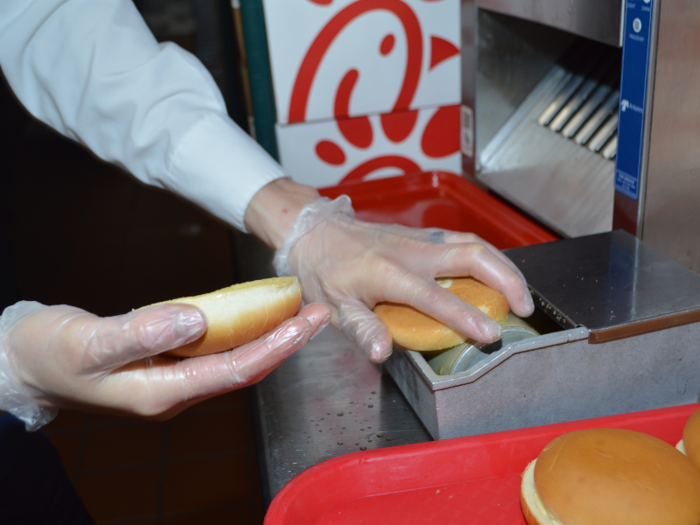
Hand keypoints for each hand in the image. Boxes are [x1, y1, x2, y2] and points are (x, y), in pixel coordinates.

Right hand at [0, 300, 330, 425]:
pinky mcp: (168, 363)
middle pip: (244, 368)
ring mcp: (173, 378)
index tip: (306, 324)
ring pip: (234, 358)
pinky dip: (240, 330)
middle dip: (285, 342)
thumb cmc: (49, 354)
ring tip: (300, 311)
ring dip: (269, 336)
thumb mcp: (87, 344)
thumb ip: (141, 333)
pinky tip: (255, 313)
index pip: (233, 371)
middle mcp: (176, 391)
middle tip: (320, 314)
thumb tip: (194, 319)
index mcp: (162, 394)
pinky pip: (215, 348)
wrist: (25, 364)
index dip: (274, 347)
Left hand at [274, 196, 533, 363]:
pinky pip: (464, 241)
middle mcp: (411, 251)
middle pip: (472, 254)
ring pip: (473, 243)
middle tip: (524, 308)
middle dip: (506, 279)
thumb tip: (382, 353)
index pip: (435, 297)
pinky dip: (488, 257)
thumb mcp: (333, 306)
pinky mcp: (423, 235)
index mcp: (388, 272)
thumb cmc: (323, 270)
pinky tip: (496, 274)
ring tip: (520, 293)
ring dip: (503, 265)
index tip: (492, 335)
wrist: (315, 230)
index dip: (466, 316)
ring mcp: (420, 239)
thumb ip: (361, 328)